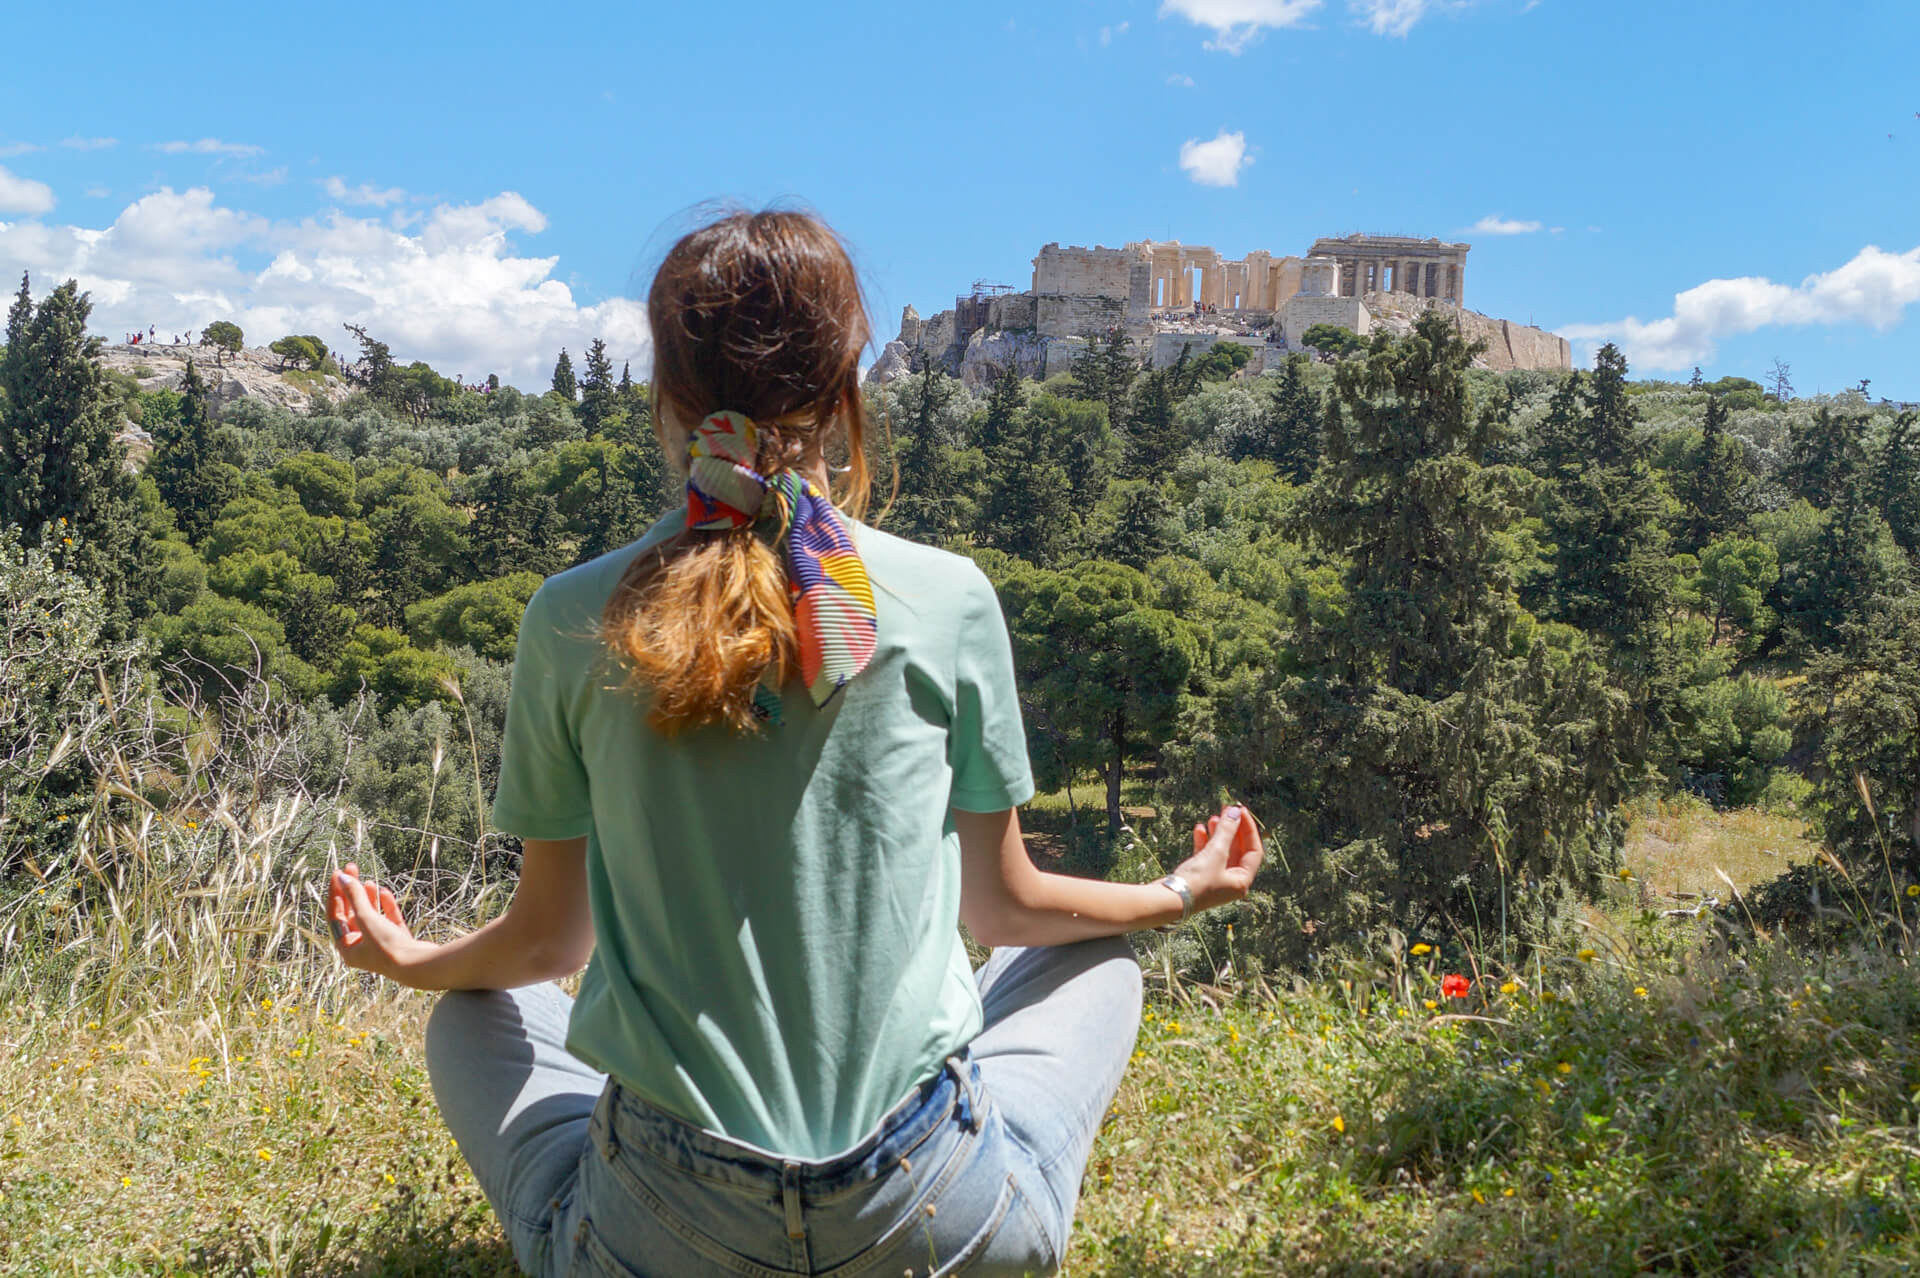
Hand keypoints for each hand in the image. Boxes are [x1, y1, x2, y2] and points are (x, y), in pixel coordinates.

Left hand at [329, 862, 426, 981]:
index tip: (338, 873)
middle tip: (352, 869)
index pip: (336, 916)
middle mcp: (362, 948)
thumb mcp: (366, 919)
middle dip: (352, 892)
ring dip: (368, 898)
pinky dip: (386, 906)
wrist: (418, 964)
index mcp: (347, 948)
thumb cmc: (387, 947)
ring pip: (371, 917)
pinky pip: (389, 920)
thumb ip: (355, 897)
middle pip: (352, 915)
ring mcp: (381, 944)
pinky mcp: (398, 940)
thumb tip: (342, 877)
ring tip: (369, 881)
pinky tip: (385, 892)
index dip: (336, 893)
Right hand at [1173, 805, 1264, 912]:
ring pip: (1221, 851)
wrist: (1169, 900)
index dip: (1248, 829)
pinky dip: (1204, 842)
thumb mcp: (1215, 853)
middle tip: (1226, 810)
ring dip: (1218, 834)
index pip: (1253, 850)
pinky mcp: (1200, 876)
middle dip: (1232, 829)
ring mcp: (1215, 879)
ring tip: (1212, 817)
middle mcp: (1231, 881)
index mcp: (1242, 880)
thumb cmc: (1197, 881)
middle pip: (1237, 849)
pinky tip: (1199, 829)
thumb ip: (1226, 831)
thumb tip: (1234, 811)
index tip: (1239, 810)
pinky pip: (1206, 856)